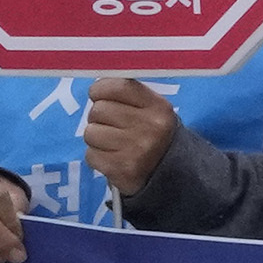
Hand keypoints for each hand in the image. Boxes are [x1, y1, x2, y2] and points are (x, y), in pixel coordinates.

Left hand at [81, 75, 179, 197]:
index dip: (100, 89)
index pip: (120, 86)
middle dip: (99, 117)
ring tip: (112, 143)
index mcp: (158, 107)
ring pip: (91, 132)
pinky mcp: (121, 169)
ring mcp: (135, 150)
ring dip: (96, 138)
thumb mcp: (152, 111)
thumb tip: (95, 86)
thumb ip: (128, 95)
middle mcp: (149, 127)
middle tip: (111, 125)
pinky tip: (112, 158)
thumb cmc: (153, 135)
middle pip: (99, 110)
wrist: (171, 175)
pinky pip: (90, 155)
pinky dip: (96, 156)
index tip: (99, 96)